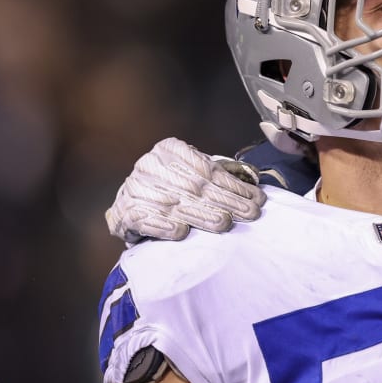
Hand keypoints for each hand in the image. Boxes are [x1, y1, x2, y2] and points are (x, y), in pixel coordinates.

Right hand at [105, 137, 266, 242]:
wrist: (132, 209)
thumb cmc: (173, 190)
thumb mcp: (197, 175)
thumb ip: (223, 174)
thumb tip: (254, 177)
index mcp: (169, 150)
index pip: (207, 168)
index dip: (234, 185)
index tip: (258, 199)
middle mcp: (150, 165)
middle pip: (195, 186)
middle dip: (227, 201)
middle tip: (251, 213)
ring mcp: (135, 188)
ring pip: (174, 204)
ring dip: (202, 216)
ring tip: (226, 224)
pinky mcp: (123, 212)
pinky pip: (144, 219)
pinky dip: (163, 227)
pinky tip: (181, 232)